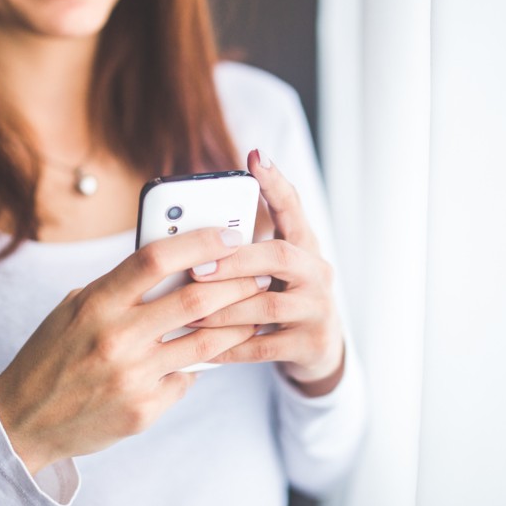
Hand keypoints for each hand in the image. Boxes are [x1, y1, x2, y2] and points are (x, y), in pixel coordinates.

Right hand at [0, 227, 269, 473]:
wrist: (24, 421)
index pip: (155, 259)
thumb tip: (174, 266)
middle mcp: (116, 337)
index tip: (229, 234)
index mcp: (96, 303)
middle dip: (237, 281)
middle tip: (259, 272)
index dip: (199, 241)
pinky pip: (187, 379)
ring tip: (254, 310)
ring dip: (237, 323)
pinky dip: (200, 365)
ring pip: (205, 343)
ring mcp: (132, 377)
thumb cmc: (52, 355)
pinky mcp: (144, 409)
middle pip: (195, 299)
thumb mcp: (74, 309)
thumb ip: (119, 288)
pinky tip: (208, 356)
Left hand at [187, 149, 344, 396]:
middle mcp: (318, 272)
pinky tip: (203, 348)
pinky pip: (264, 346)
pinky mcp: (311, 344)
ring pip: (268, 306)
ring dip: (224, 309)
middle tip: (196, 267)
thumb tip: (186, 235)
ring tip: (188, 312)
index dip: (275, 183)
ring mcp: (318, 309)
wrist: (318, 349)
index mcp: (304, 246)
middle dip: (235, 261)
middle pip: (280, 256)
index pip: (293, 207)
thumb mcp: (269, 270)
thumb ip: (242, 252)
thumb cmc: (280, 298)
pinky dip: (230, 347)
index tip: (255, 156)